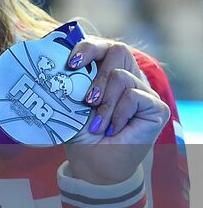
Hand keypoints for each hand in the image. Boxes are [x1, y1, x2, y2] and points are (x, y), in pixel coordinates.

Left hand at [64, 39, 168, 185]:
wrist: (92, 163)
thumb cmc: (78, 132)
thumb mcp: (67, 103)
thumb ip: (66, 81)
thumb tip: (52, 63)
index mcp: (104, 70)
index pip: (101, 45)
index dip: (87, 47)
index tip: (70, 64)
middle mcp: (127, 76)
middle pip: (118, 50)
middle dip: (96, 76)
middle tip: (86, 100)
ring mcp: (144, 90)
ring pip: (121, 76)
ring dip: (105, 103)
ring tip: (98, 124)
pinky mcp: (156, 107)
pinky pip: (134, 95)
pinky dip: (118, 113)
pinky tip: (114, 129)